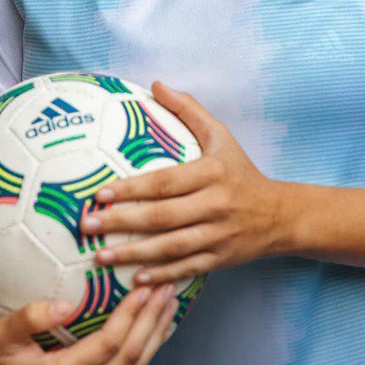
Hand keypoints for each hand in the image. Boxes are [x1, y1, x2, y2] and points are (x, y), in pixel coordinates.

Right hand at [0, 283, 177, 364]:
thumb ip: (28, 318)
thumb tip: (64, 305)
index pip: (107, 347)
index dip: (129, 317)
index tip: (143, 287)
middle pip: (129, 358)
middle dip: (151, 321)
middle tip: (167, 287)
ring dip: (156, 334)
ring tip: (170, 302)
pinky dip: (148, 349)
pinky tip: (159, 326)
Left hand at [79, 81, 282, 284]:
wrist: (278, 214)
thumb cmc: (240, 171)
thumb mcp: (220, 135)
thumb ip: (188, 110)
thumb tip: (156, 85)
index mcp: (212, 172)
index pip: (165, 181)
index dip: (132, 188)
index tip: (101, 192)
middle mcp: (215, 205)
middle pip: (162, 216)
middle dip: (121, 221)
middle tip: (87, 224)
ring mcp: (218, 235)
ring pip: (170, 248)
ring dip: (133, 254)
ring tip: (100, 255)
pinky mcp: (219, 259)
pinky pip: (185, 269)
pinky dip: (160, 275)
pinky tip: (133, 279)